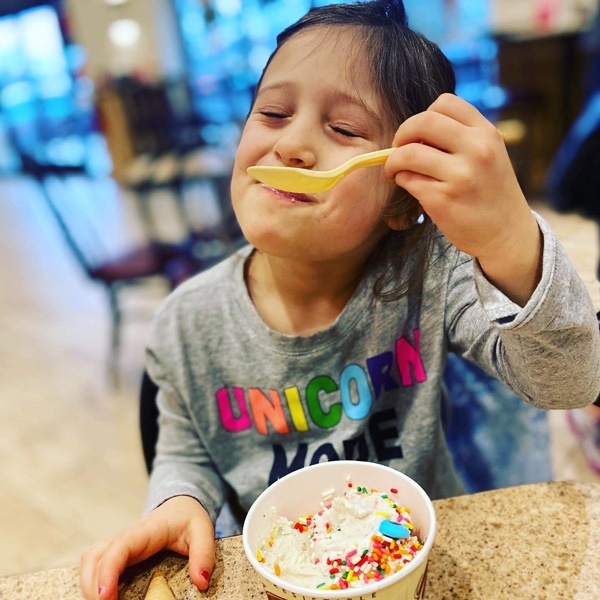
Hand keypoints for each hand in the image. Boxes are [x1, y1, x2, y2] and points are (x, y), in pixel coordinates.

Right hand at [79, 496, 214, 599]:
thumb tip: (201, 582)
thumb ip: (204, 554)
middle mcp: (125, 537)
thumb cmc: (189, 519)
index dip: (107, 572)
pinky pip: (95, 566)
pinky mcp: (115, 554)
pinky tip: (106, 598)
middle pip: (95, 557)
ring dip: (89, 585)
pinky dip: (92, 582)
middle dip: (93, 586)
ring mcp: (117, 545)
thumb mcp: (203, 531)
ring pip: (90, 561)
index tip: (105, 597)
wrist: (180, 507)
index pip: (119, 547)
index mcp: (145, 530)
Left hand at [384, 93, 541, 304]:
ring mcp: (459, 176)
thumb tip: (414, 131)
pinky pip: (408, 180)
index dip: (423, 116)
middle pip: (422, 122)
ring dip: (394, 161)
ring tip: (396, 170)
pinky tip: (410, 186)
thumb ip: (461, 138)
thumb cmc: (490, 192)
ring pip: (408, 153)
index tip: (418, 134)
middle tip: (398, 148)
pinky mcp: (442, 200)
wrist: (507, 234)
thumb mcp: (489, 155)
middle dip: (401, 134)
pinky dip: (402, 180)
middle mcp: (476, 150)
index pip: (445, 103)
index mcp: (486, 134)